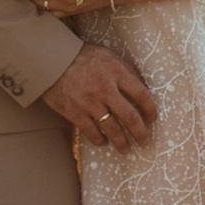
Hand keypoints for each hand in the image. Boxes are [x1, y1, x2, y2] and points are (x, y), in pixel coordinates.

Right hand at [40, 43, 154, 151]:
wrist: (52, 60)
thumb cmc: (83, 57)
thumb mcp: (108, 56)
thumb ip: (126, 71)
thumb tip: (143, 87)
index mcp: (116, 72)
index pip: (142, 95)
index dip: (151, 109)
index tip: (153, 117)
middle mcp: (105, 88)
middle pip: (130, 117)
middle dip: (141, 133)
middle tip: (146, 141)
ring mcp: (89, 102)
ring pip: (112, 129)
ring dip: (122, 142)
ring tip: (126, 149)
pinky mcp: (75, 112)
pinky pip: (92, 132)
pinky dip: (99, 140)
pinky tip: (103, 141)